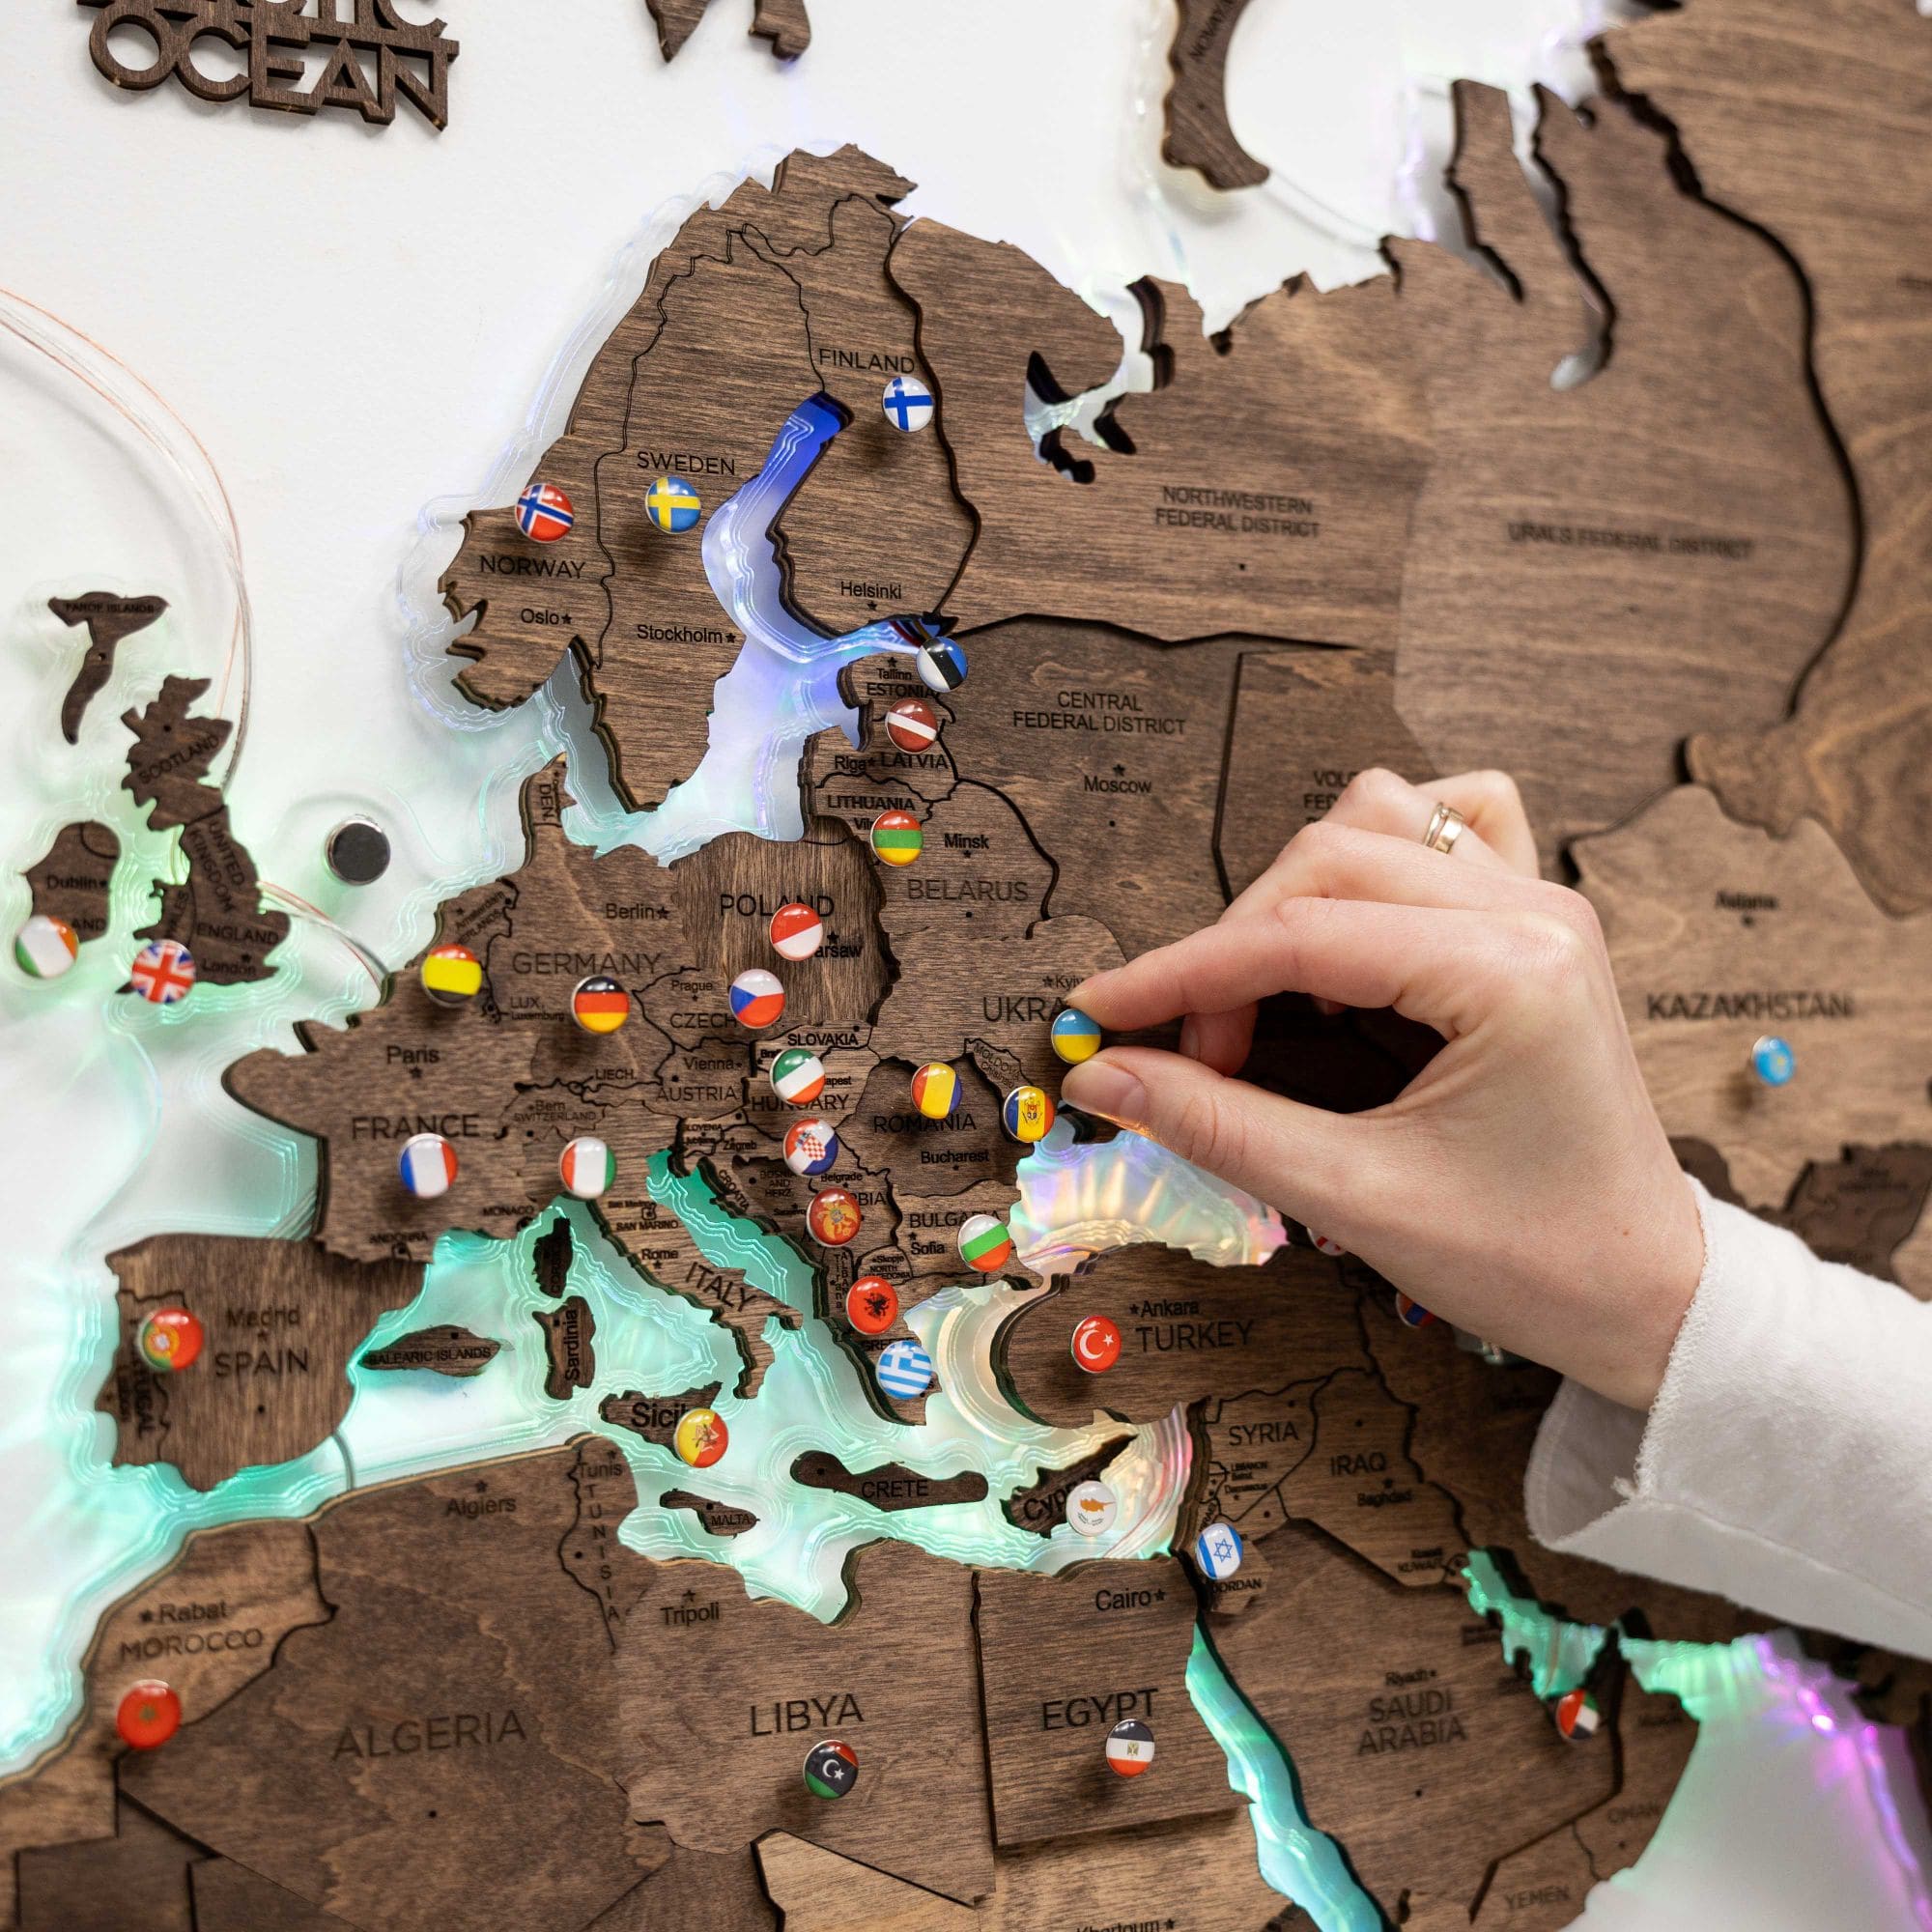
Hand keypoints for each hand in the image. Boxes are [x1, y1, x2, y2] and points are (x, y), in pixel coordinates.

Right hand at [1060, 769, 1702, 1409]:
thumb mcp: (1358, 1200)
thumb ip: (1218, 1125)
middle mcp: (1531, 910)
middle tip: (1196, 1056)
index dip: (1178, 973)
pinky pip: (1446, 824)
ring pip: (1374, 822)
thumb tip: (1104, 1076)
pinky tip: (1352, 933)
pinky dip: (1375, 857)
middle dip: (1232, 951)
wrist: (1650, 1294)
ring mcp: (1541, 903)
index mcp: (1507, 971)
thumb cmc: (1531, 1261)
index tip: (1096, 1014)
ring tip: (1271, 1000)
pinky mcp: (1536, 920)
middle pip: (1323, 857)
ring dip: (1294, 898)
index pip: (1297, 935)